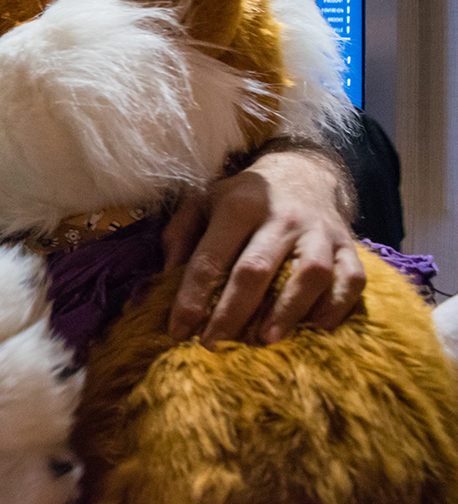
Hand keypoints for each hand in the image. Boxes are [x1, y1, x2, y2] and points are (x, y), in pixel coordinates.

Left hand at [164, 147, 363, 345]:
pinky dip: (336, 305)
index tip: (178, 331)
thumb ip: (180, 235)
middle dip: (232, 313)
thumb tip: (166, 280)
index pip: (210, 258)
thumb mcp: (203, 201)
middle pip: (255, 271)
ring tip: (265, 340)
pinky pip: (350, 278)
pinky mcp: (349, 246)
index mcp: (238, 206)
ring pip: (308, 275)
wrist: (302, 173)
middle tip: (214, 344)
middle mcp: (281, 218)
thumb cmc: (243, 197)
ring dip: (287, 311)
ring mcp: (319, 232)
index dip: (192, 298)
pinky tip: (317, 327)